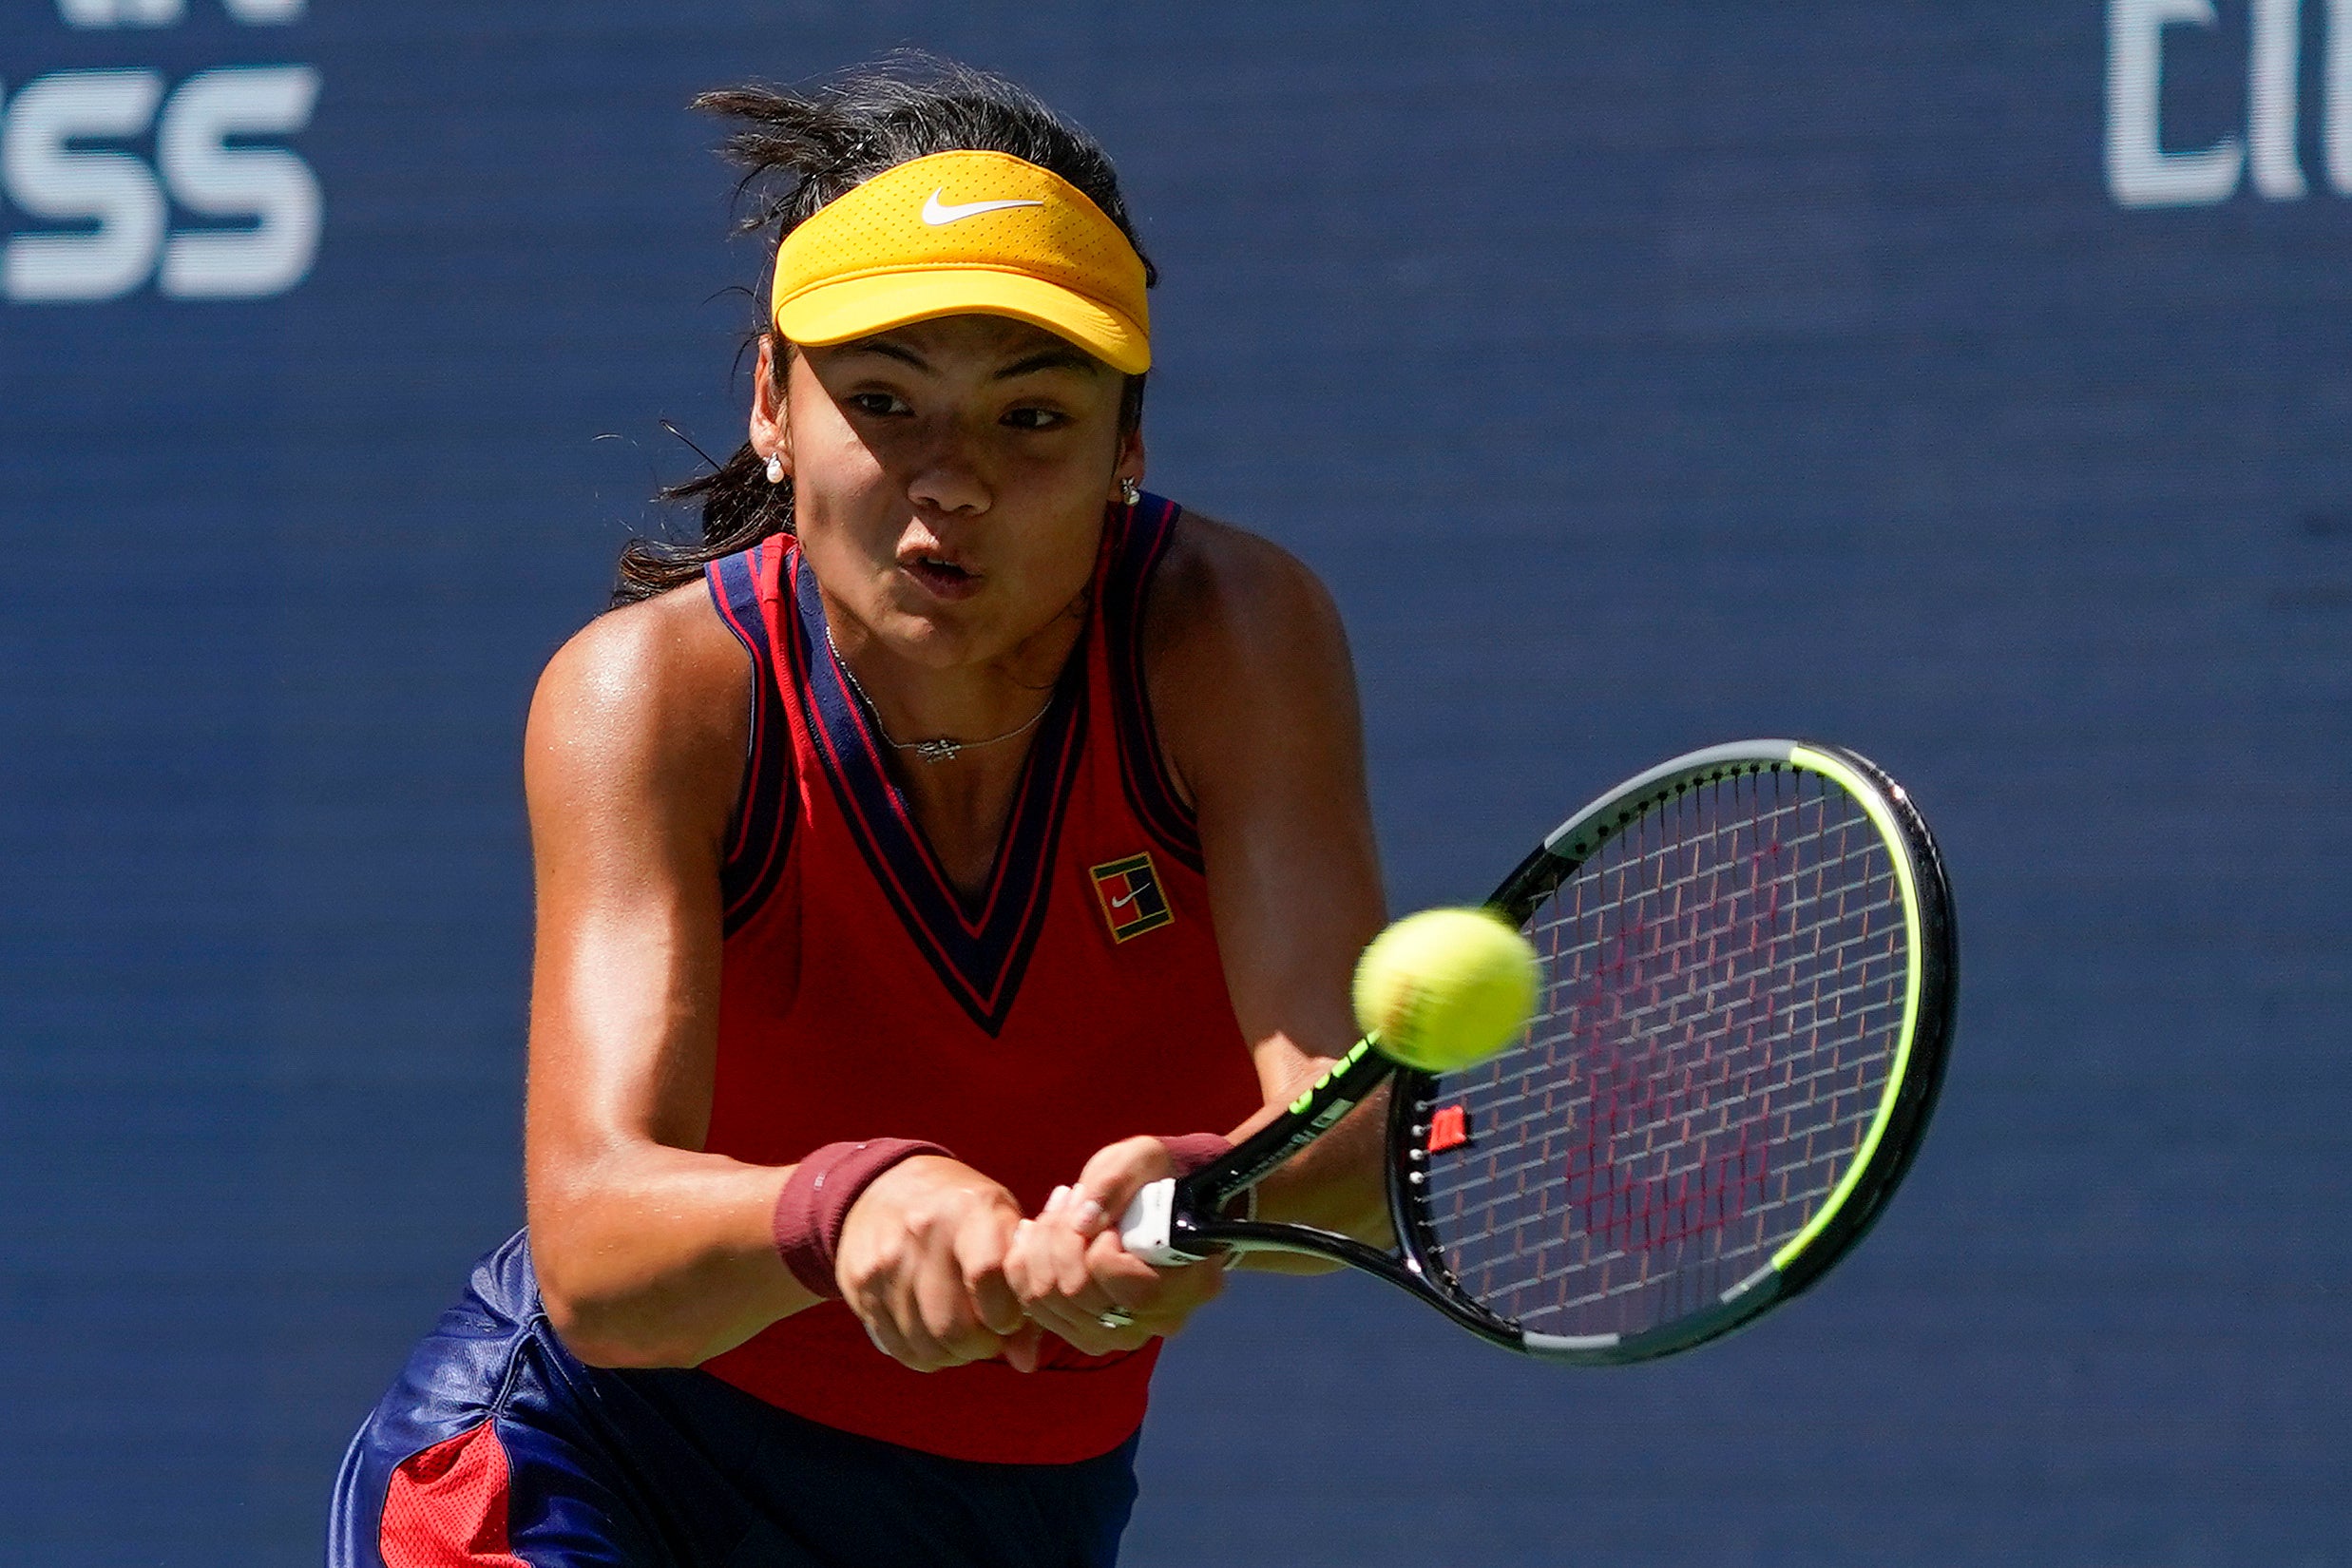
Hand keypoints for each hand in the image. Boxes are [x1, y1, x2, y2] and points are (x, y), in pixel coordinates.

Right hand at [833, 1155, 1043, 1372]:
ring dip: (954, 1355)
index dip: (1006, 1315)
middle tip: (988, 1338)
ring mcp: (886, 1259)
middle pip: (954, 1326)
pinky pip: (899, 1347)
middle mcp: (923, 1230)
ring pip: (926, 1345)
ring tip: (964, 1337)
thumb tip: (1026, 1363)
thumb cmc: (964, 1214)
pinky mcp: (860, 1284)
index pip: (987, 1275)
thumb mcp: (1000, 1227)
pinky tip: (935, 1337)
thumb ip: (1020, 1289)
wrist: (884, 1186)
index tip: (1010, 1319)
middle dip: (981, 1347)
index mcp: (969, 1209)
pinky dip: (925, 1356)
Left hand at [1004, 1136, 1227, 1356]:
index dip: (1100, 1242)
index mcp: (1193, 1283)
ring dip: (1039, 1247)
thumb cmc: (1156, 1176)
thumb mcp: (1141, 1160)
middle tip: (1068, 1196)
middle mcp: (1160, 1320)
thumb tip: (1083, 1223)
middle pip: (1076, 1293)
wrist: (1159, 1203)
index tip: (1108, 1214)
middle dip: (1058, 1237)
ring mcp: (1124, 1333)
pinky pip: (1035, 1309)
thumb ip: (1115, 1184)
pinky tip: (1034, 1234)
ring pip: (1048, 1302)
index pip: (1126, 1283)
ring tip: (1055, 1210)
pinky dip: (1024, 1266)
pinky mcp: (1090, 1333)